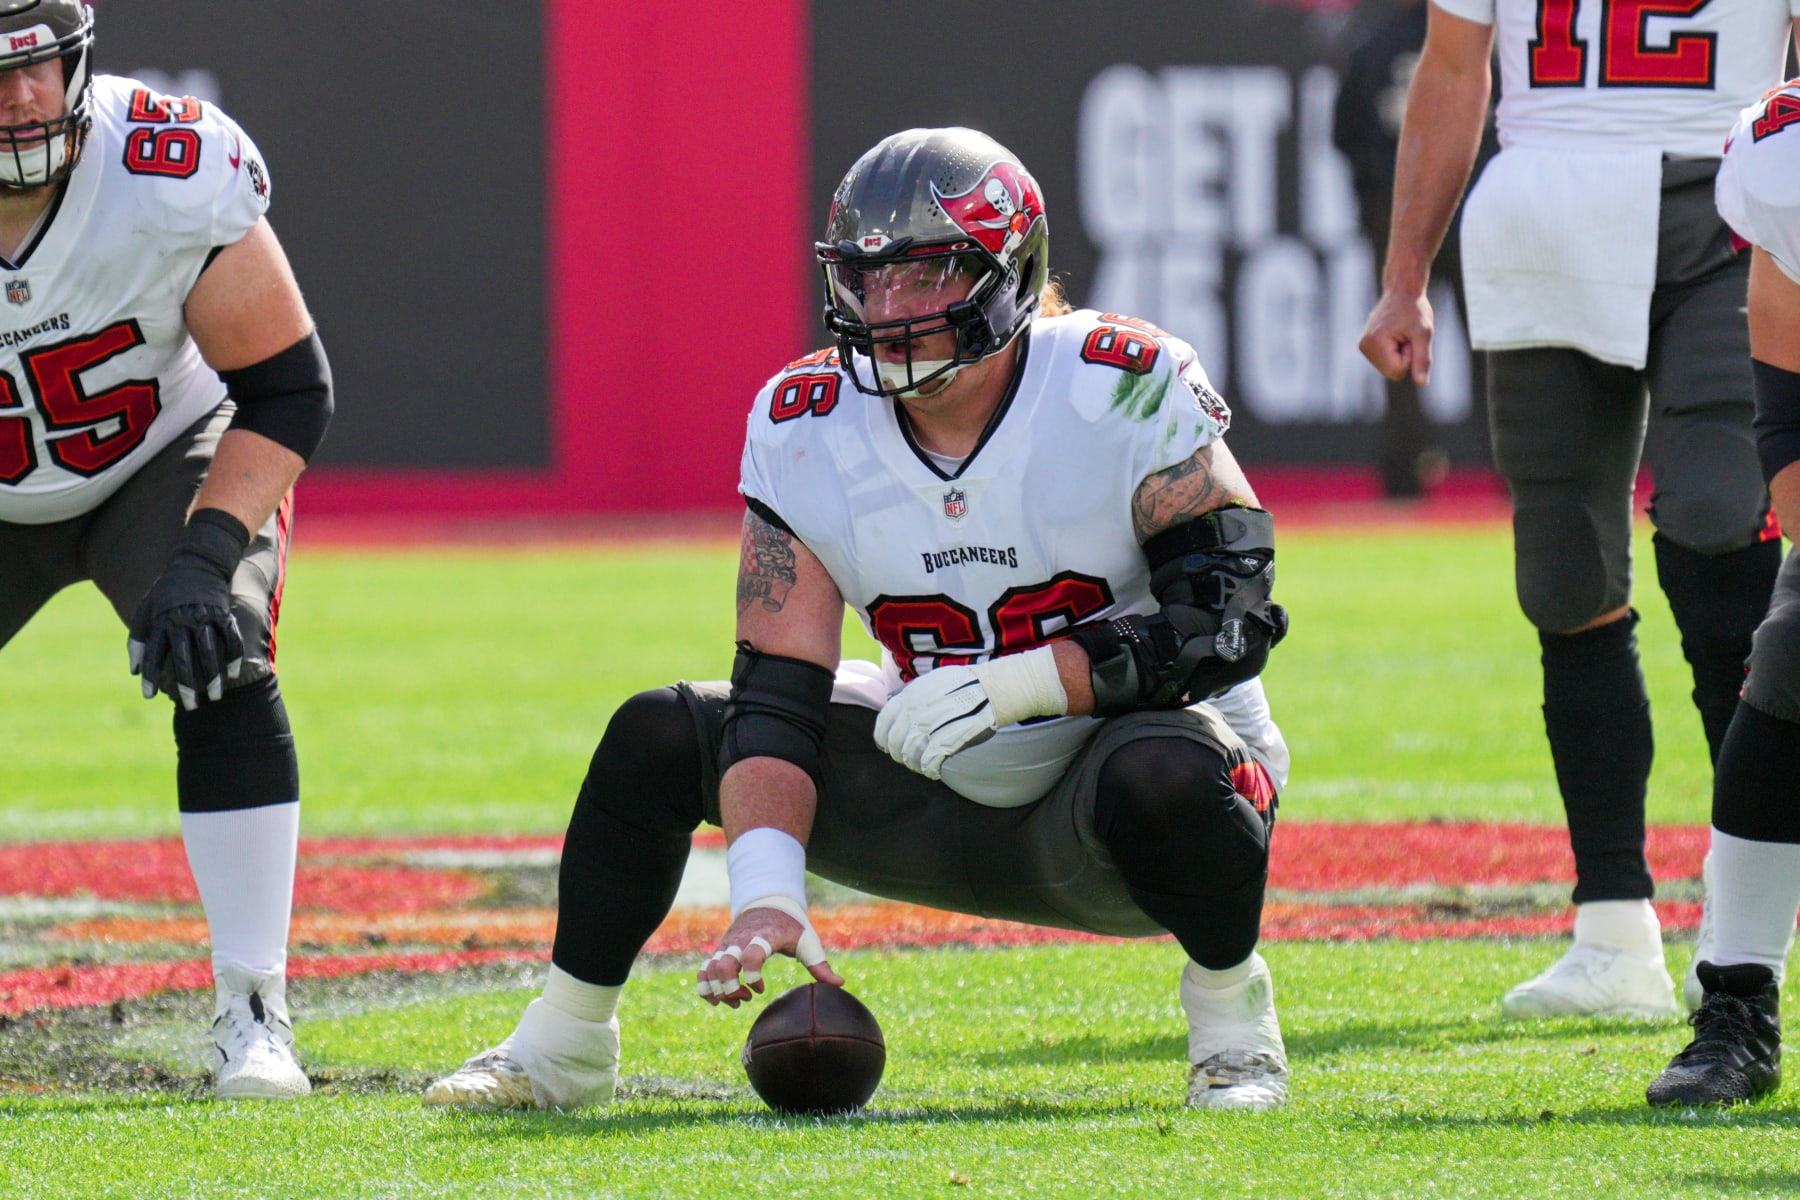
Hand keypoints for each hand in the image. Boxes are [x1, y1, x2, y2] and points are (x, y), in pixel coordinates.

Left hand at [128, 509, 247, 710]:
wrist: (196, 565)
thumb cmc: (166, 593)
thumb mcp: (144, 611)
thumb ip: (137, 640)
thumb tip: (133, 671)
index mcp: (160, 621)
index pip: (153, 652)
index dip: (150, 675)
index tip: (148, 696)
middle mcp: (182, 621)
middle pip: (184, 657)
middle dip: (187, 684)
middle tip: (190, 706)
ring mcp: (205, 617)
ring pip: (210, 651)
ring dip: (213, 676)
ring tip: (215, 697)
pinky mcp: (224, 614)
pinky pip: (231, 638)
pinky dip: (233, 657)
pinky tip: (232, 675)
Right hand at [695, 899, 841, 1007]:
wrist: (767, 903)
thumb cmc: (790, 925)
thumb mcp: (807, 940)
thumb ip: (820, 964)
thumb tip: (839, 985)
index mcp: (764, 936)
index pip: (751, 954)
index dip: (753, 975)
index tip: (762, 989)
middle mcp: (741, 940)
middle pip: (723, 964)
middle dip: (730, 987)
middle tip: (746, 998)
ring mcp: (727, 946)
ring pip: (709, 969)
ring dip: (718, 991)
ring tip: (737, 1001)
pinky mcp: (720, 951)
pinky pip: (703, 970)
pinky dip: (705, 987)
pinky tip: (719, 1000)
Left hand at [873, 665, 997, 778]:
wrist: (989, 690)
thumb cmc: (962, 684)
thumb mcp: (930, 680)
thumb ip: (910, 692)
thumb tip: (892, 701)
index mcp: (908, 696)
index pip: (883, 722)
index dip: (882, 737)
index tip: (885, 745)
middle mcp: (914, 712)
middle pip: (895, 742)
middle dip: (898, 753)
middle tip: (905, 758)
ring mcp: (929, 728)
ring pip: (909, 755)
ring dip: (913, 764)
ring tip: (921, 766)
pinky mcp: (945, 742)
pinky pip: (928, 762)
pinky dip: (929, 769)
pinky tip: (933, 771)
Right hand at [1358, 288, 1434, 384]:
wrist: (1402, 291)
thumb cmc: (1415, 310)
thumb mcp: (1424, 334)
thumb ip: (1422, 359)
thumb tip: (1421, 383)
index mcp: (1374, 343)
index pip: (1397, 371)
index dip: (1410, 356)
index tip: (1409, 336)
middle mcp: (1364, 347)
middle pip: (1392, 372)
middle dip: (1404, 356)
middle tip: (1406, 334)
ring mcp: (1363, 347)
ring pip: (1389, 368)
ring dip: (1400, 353)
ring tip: (1401, 333)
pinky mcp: (1366, 346)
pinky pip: (1386, 361)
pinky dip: (1394, 351)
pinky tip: (1394, 334)